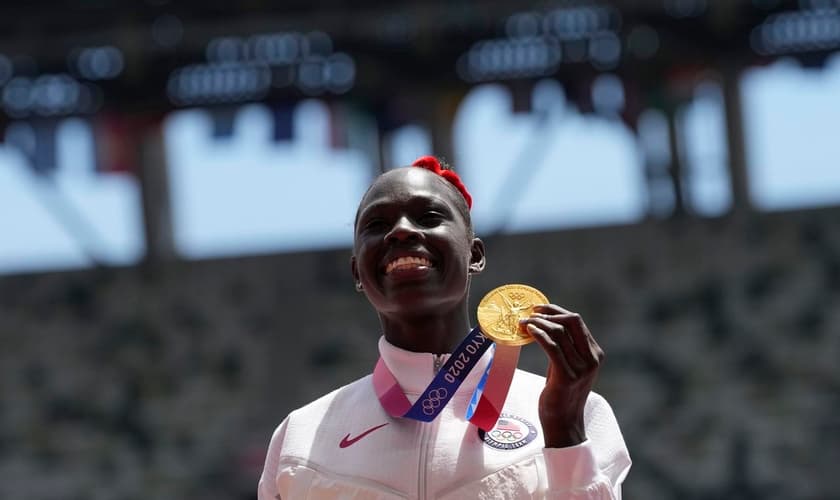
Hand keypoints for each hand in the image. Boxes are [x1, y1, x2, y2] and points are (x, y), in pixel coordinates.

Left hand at [519, 304, 603, 447]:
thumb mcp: (569, 367)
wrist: (564, 423)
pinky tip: (528, 331)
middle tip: (529, 313)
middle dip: (548, 313)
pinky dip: (538, 334)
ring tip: (523, 323)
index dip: (556, 311)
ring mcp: (581, 367)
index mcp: (595, 354)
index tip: (538, 309)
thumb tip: (546, 325)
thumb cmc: (562, 394)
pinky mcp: (567, 376)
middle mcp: (592, 358)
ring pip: (559, 331)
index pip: (577, 322)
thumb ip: (565, 348)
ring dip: (538, 323)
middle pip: (571, 321)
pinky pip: (551, 346)